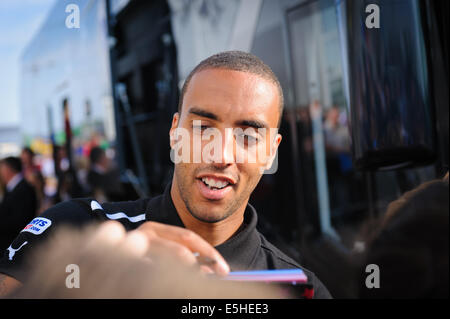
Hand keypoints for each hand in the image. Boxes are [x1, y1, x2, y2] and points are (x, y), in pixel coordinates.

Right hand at [90, 221, 229, 275]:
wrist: (99, 260)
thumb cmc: (142, 257)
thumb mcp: (165, 253)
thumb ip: (186, 258)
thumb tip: (213, 271)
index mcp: (155, 229)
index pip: (188, 237)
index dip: (209, 253)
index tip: (224, 269)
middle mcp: (143, 234)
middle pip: (179, 250)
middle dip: (201, 267)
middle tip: (215, 279)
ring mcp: (132, 248)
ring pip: (167, 265)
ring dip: (185, 276)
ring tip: (195, 284)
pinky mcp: (124, 262)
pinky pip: (149, 275)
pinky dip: (163, 281)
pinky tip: (167, 286)